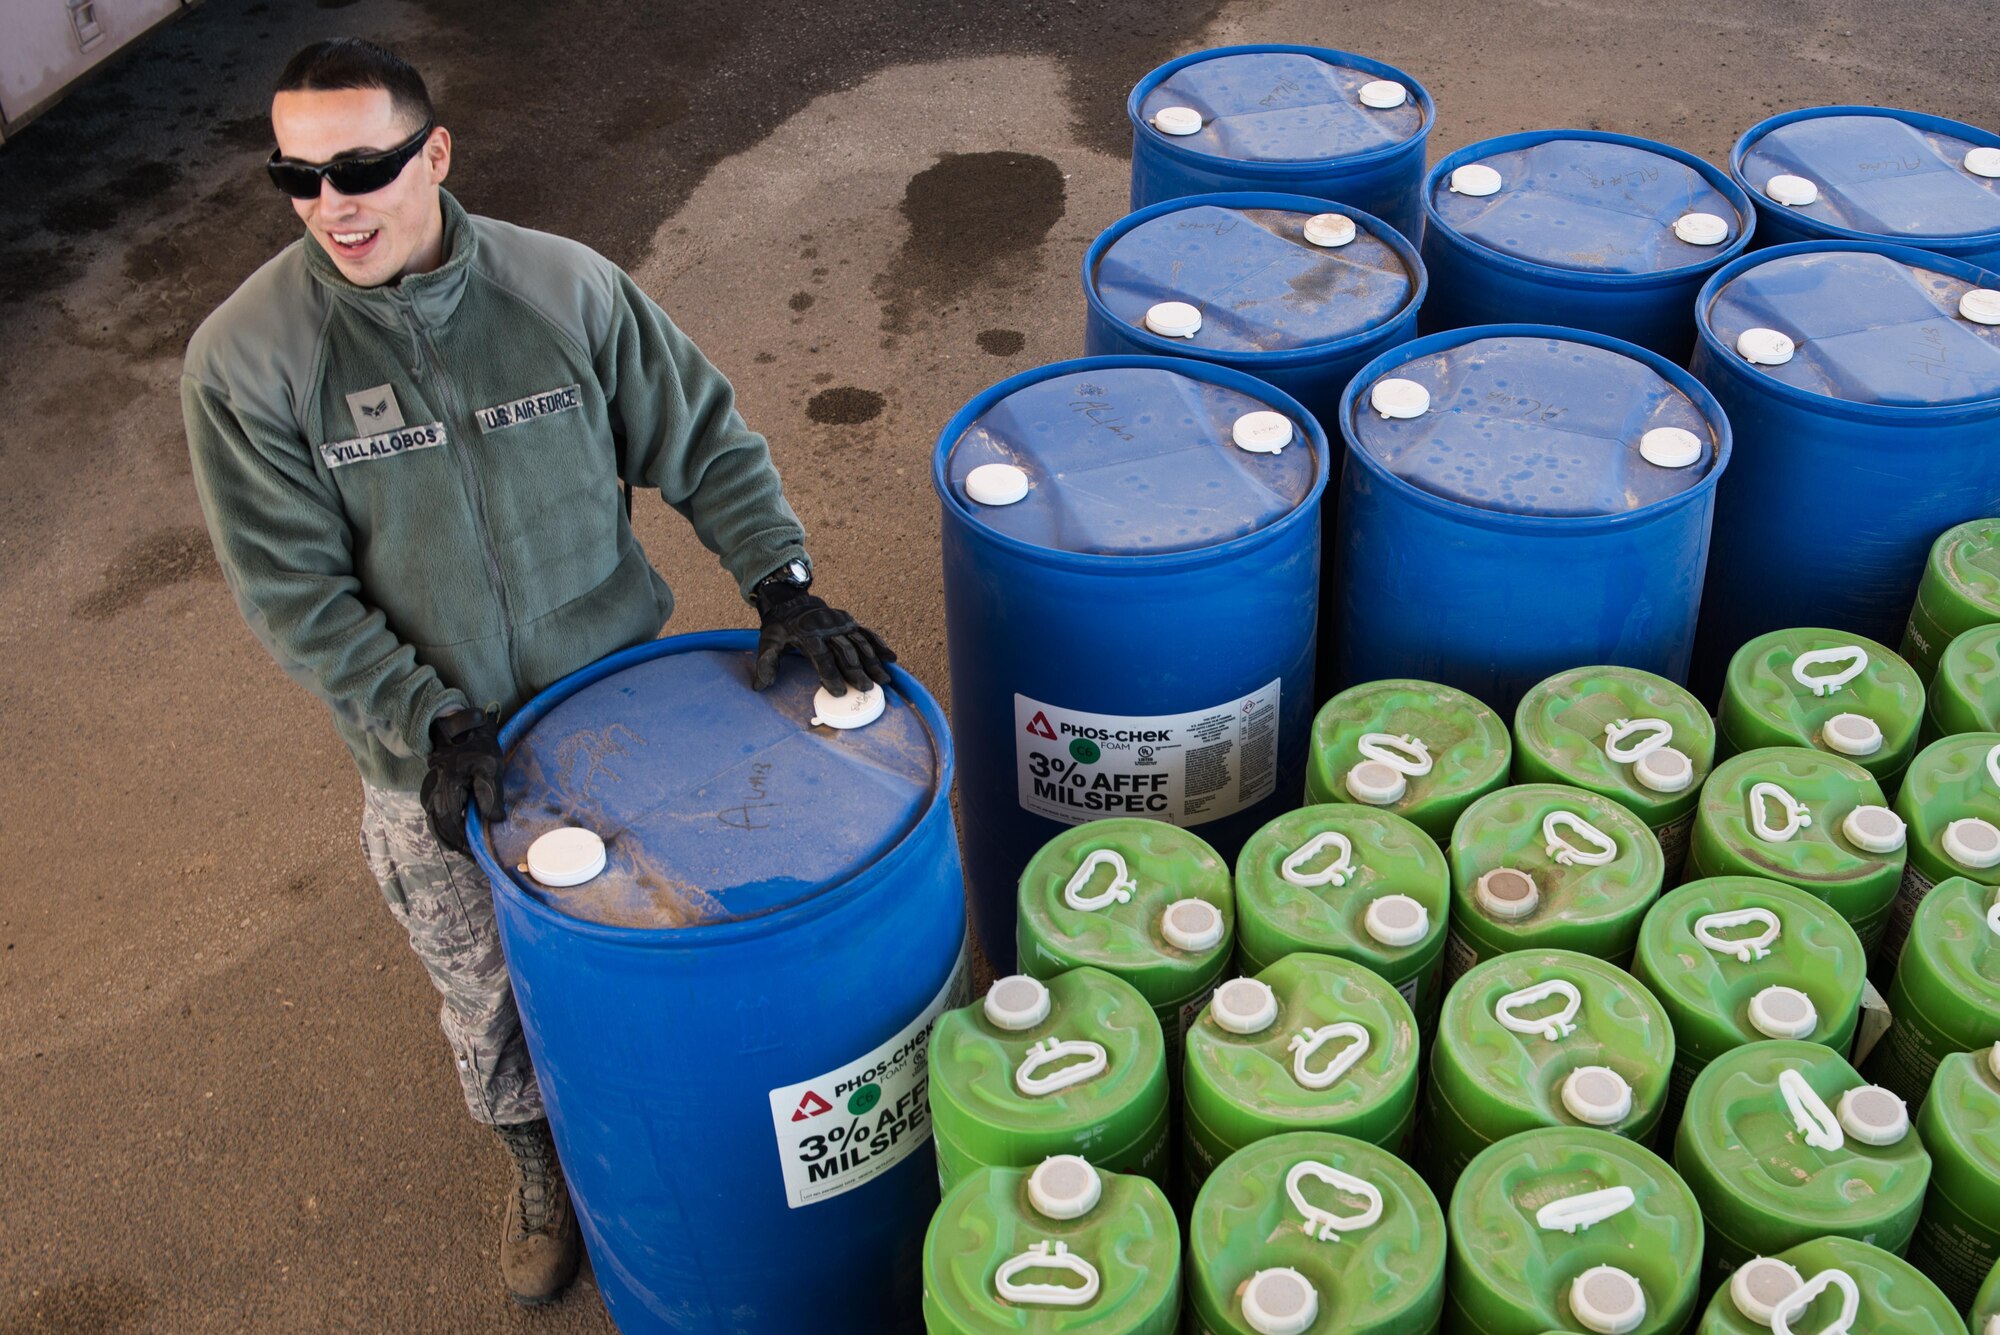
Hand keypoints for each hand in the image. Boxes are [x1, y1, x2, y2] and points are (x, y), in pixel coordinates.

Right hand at [420, 710, 503, 854]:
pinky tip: (456, 834)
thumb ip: (491, 794)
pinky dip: (444, 827)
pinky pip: (434, 814)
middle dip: (454, 844)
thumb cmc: (478, 745)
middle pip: (439, 826)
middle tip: (471, 857)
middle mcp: (434, 791)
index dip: (462, 840)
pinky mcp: (432, 789)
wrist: (459, 727)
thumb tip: (494, 821)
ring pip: (434, 822)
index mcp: (447, 786)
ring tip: (464, 850)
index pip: (450, 822)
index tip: (475, 853)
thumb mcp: (490, 767)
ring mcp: (430, 790)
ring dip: (448, 838)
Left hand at [752, 584, 895, 694]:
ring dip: (873, 662)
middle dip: (857, 671)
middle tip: (867, 689)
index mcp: (807, 634)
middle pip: (845, 651)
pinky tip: (891, 658)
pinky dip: (880, 645)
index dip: (830, 674)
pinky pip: (867, 633)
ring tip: (884, 680)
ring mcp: (841, 624)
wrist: (791, 603)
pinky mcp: (850, 622)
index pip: (822, 656)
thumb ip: (766, 664)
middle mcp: (827, 628)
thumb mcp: (768, 642)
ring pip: (860, 643)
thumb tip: (760, 686)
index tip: (839, 692)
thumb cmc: (780, 629)